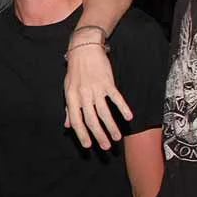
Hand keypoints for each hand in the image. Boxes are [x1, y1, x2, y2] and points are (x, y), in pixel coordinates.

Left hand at [63, 31, 131, 149]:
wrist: (84, 49)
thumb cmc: (75, 71)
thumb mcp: (68, 89)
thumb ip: (69, 108)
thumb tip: (68, 125)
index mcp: (71, 97)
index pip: (76, 120)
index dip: (81, 133)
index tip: (87, 145)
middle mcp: (83, 95)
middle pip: (91, 119)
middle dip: (99, 135)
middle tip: (106, 147)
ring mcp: (95, 89)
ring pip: (104, 112)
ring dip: (111, 126)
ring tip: (116, 137)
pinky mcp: (107, 82)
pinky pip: (116, 98)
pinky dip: (122, 108)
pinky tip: (128, 117)